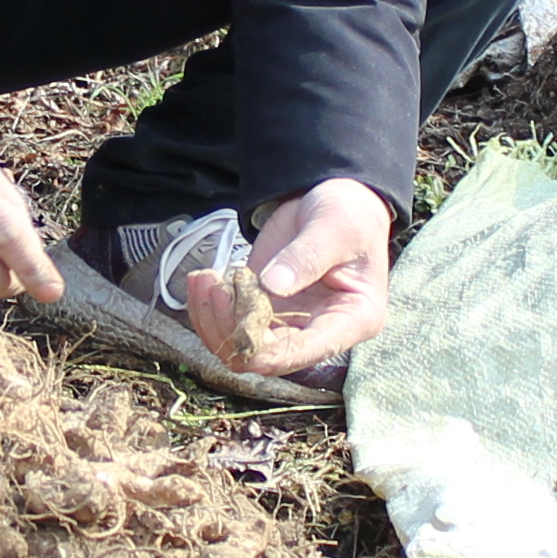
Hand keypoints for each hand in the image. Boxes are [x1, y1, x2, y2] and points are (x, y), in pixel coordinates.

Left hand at [189, 178, 394, 377]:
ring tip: (205, 279)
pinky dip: (210, 309)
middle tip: (215, 286)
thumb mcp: (334, 229)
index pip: (304, 353)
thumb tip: (272, 284)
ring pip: (241, 348)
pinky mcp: (264, 310)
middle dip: (232, 327)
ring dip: (214, 320)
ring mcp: (288, 323)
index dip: (264, 347)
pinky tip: (204, 280)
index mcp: (352, 320)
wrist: (332, 200)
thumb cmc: (347, 214)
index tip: (236, 314)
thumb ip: (307, 256)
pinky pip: (231, 326)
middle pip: (266, 357)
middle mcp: (319, 332)